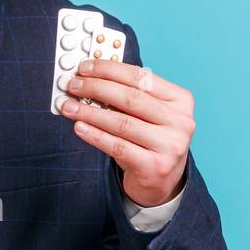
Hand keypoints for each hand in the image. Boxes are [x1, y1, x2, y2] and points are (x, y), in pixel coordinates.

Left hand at [58, 58, 194, 206]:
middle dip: (96, 88)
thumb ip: (127, 96)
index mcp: (180, 100)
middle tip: (73, 86)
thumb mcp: (148, 115)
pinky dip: (95, 135)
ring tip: (68, 106)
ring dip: (90, 112)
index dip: (109, 70)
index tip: (85, 68)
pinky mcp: (154, 166)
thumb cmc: (150, 141)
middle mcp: (180, 121)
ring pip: (122, 123)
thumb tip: (89, 79)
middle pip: (131, 98)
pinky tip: (79, 127)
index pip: (141, 77)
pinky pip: (118, 146)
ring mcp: (170, 145)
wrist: (162, 182)